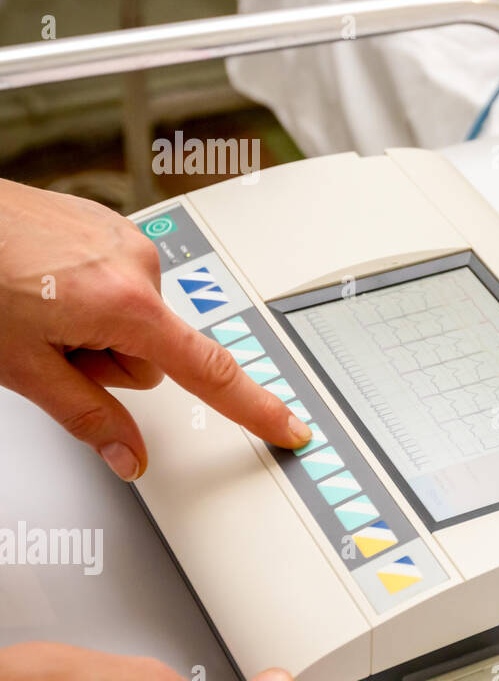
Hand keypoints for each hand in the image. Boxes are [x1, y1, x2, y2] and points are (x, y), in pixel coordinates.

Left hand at [0, 180, 311, 479]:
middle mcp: (140, 265)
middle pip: (155, 351)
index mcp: (128, 305)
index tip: (289, 426)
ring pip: (135, 317)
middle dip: (111, 361)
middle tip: (52, 347)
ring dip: (97, 326)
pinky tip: (45, 284)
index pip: (210, 372)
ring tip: (41, 310)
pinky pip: (120, 281)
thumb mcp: (22, 367)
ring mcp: (126, 239)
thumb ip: (86, 416)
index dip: (254, 408)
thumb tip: (126, 455)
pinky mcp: (110, 224)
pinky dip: (88, 293)